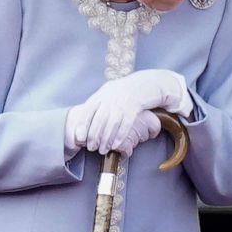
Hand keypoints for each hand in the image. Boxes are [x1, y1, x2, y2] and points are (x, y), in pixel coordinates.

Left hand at [75, 69, 189, 152]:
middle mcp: (112, 95)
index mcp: (103, 92)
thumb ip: (100, 103)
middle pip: (99, 119)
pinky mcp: (136, 104)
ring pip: (112, 123)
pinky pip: (126, 122)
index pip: (88, 110)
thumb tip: (86, 120)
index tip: (80, 139)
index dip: (83, 125)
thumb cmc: (130, 91)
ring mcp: (124, 99)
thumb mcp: (113, 92)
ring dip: (106, 139)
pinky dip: (120, 135)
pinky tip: (117, 144)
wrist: (150, 81)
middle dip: (94, 136)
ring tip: (103, 150)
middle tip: (92, 148)